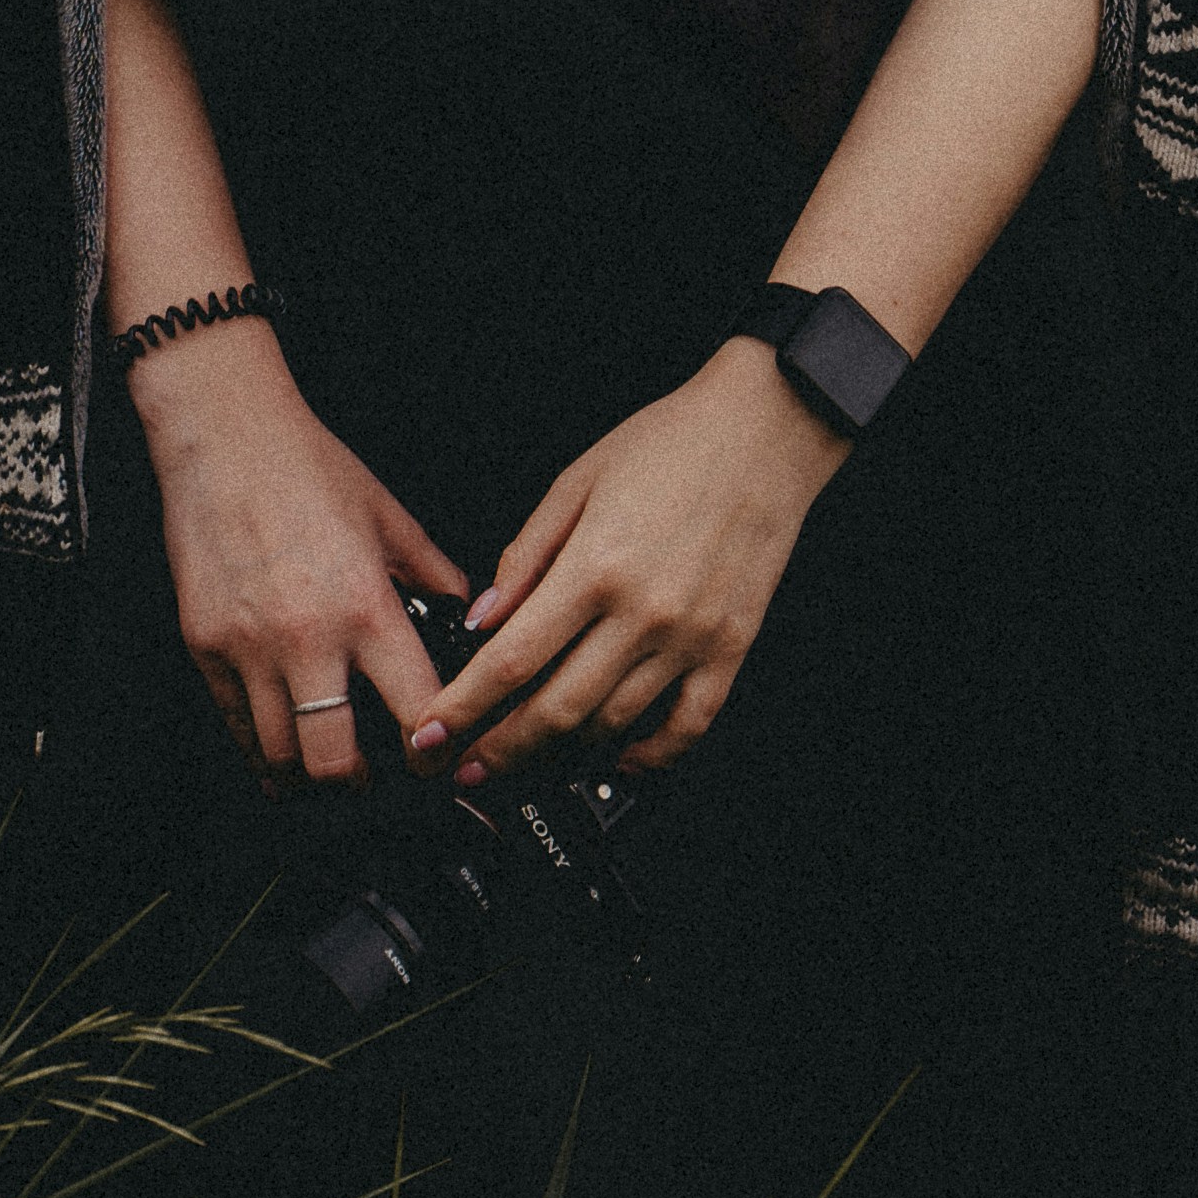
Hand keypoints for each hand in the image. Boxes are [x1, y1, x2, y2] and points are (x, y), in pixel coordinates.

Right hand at [135, 325, 466, 791]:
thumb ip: (432, 572)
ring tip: (327, 764)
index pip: (415, 710)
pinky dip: (261, 751)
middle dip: (362, 782)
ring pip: (281, 757)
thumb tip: (464, 610)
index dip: (436, 751)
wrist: (223, 435)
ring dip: (310, 774)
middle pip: (336, 761)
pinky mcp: (206, 647)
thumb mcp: (389, 516)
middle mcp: (307, 637)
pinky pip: (235, 726)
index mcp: (366, 605)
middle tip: (376, 775)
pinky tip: (278, 752)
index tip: (440, 761)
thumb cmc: (304, 465)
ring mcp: (249, 648)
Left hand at [411, 344, 843, 785]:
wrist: (764, 430)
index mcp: (595, 565)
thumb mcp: (577, 481)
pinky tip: (623, 758)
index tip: (432, 734)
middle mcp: (643, 611)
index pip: (512, 660)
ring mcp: (691, 637)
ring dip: (562, 754)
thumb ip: (526, 554)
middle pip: (556, 709)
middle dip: (500, 749)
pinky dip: (651, 755)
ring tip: (528, 758)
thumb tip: (484, 617)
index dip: (463, 707)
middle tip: (468, 767)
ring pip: (613, 724)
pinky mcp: (731, 648)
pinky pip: (688, 725)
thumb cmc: (673, 443)